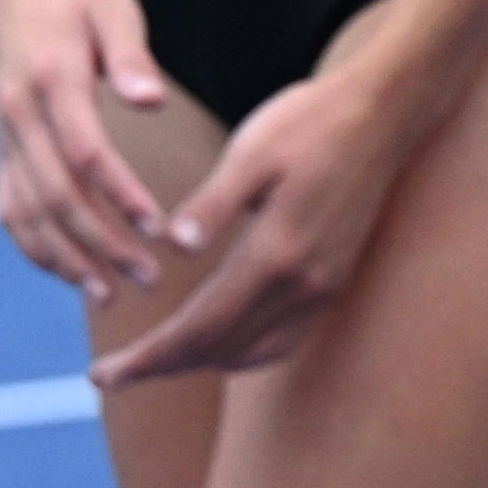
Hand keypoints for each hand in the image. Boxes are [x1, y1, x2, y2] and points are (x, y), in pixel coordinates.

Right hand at [0, 0, 178, 292]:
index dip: (120, 196)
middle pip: (56, 196)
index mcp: (51, 78)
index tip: (158, 228)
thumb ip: (132, 56)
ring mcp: (5, 131)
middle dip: (101, 245)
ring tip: (108, 294)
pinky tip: (69, 270)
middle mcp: (19, 113)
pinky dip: (35, 244)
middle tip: (148, 279)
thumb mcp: (114, 6)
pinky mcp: (3, 141)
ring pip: (26, 212)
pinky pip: (11, 205)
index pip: (85, 153)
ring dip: (65, 259)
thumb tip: (151, 102)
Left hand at [89, 45, 438, 384]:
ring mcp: (322, 288)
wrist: (385, 112)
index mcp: (276, 255)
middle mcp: (302, 285)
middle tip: (108, 375)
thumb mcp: (253, 150)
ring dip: (199, 362)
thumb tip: (172, 246)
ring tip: (154, 358)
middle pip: (220, 350)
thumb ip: (214, 204)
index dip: (148, 357)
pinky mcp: (332, 281)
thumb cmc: (311, 122)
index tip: (102, 373)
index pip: (200, 329)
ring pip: (251, 353)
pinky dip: (240, 351)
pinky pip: (280, 340)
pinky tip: (217, 337)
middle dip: (160, 367)